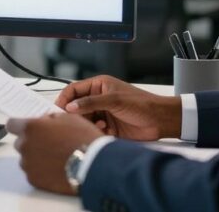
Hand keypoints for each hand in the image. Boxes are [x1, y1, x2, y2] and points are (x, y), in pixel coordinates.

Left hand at [7, 114, 104, 195]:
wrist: (93, 165)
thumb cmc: (82, 140)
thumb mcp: (68, 118)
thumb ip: (50, 118)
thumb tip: (44, 121)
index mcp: (31, 127)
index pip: (12, 124)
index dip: (19, 125)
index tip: (24, 128)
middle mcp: (25, 145)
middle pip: (20, 142)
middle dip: (31, 142)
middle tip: (49, 143)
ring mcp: (28, 164)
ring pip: (26, 158)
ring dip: (36, 157)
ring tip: (55, 158)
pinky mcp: (34, 179)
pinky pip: (33, 172)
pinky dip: (41, 171)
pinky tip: (55, 168)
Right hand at [55, 75, 181, 140]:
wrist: (160, 121)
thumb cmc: (141, 104)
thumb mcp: (113, 100)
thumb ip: (90, 103)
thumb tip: (69, 107)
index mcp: (99, 85)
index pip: (74, 90)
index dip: (65, 99)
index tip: (58, 110)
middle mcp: (98, 98)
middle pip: (77, 107)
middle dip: (75, 115)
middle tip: (72, 122)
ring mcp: (103, 113)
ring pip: (84, 120)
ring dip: (87, 124)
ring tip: (97, 125)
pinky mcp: (108, 127)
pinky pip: (93, 130)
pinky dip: (96, 132)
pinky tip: (105, 130)